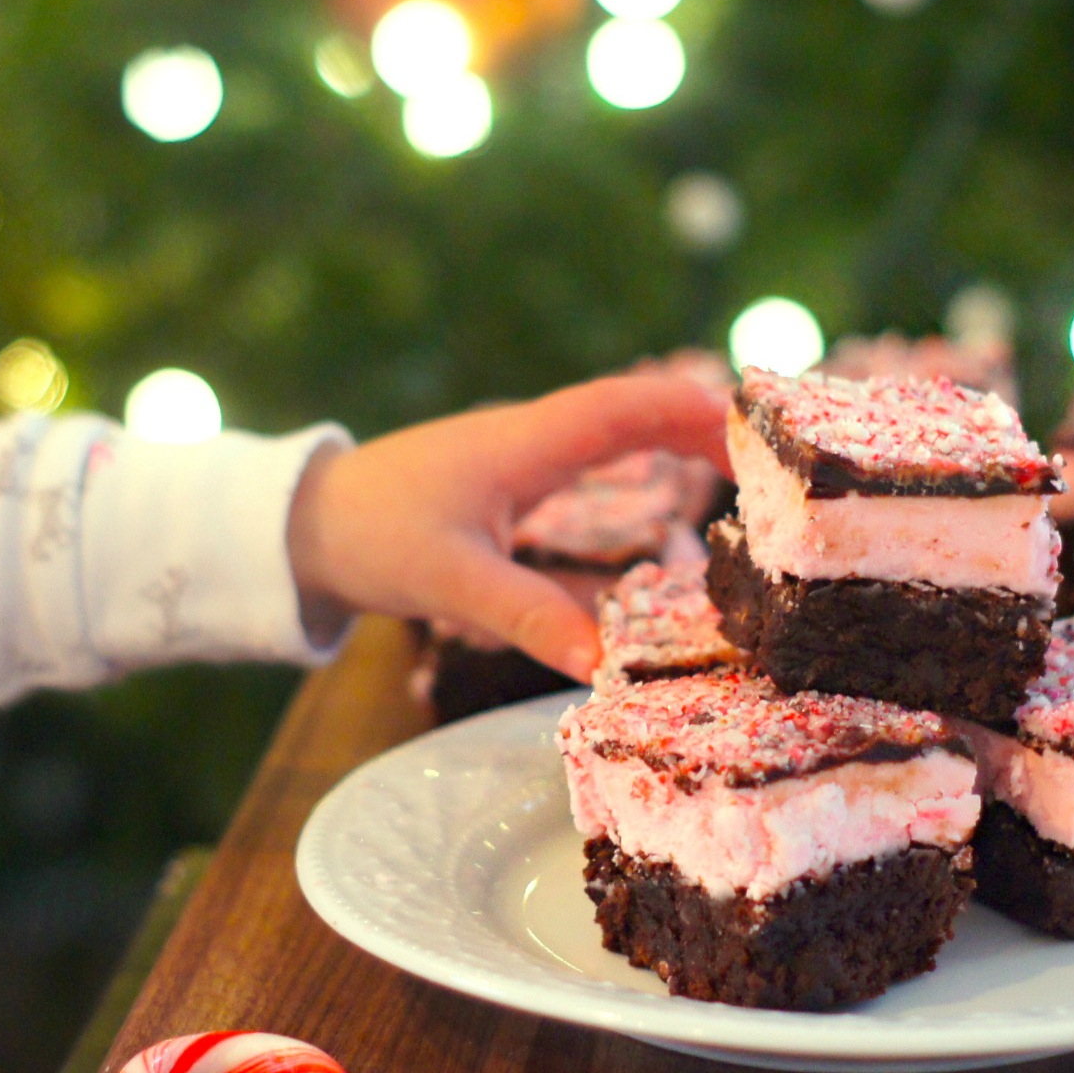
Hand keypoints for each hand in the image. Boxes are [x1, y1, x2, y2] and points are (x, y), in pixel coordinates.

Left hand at [285, 375, 728, 681]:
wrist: (301, 524)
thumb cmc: (370, 537)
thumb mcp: (449, 582)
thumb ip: (527, 618)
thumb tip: (602, 665)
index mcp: (523, 443)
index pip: (624, 407)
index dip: (691, 410)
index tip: (754, 427)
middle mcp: (531, 436)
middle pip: (633, 410)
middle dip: (703, 420)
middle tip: (772, 455)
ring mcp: (521, 455)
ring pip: (615, 429)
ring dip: (675, 438)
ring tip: (741, 468)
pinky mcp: (512, 481)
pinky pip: (592, 457)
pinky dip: (640, 463)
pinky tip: (667, 493)